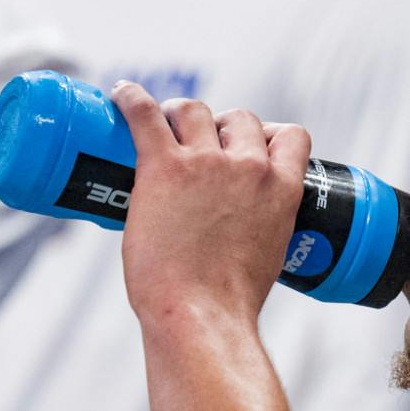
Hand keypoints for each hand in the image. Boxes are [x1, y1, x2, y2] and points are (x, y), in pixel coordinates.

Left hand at [111, 82, 311, 320]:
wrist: (201, 315)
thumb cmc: (229, 300)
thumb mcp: (269, 254)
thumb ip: (261, 226)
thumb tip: (239, 229)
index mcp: (282, 189)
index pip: (289, 135)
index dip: (267, 136)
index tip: (248, 148)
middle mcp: (248, 167)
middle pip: (238, 117)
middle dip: (219, 128)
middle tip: (197, 148)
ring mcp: (205, 163)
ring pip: (193, 110)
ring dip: (180, 115)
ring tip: (163, 131)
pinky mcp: (163, 167)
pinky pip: (144, 114)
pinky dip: (131, 99)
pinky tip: (120, 95)